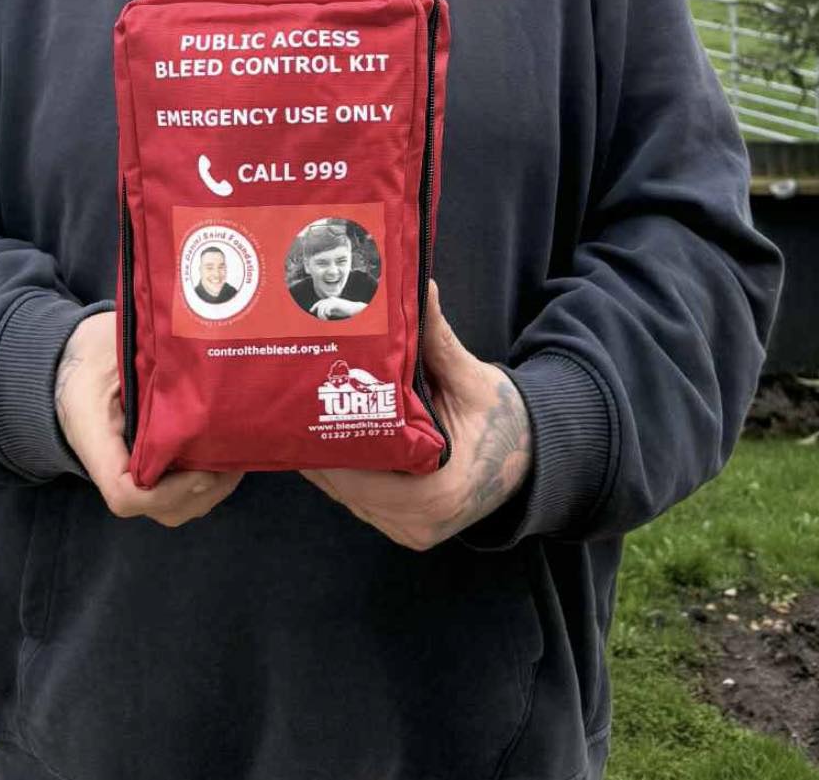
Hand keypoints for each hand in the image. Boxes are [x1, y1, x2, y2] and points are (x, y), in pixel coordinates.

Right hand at [55, 312, 242, 525]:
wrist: (73, 359)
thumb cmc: (93, 351)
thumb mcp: (111, 349)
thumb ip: (145, 368)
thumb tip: (195, 373)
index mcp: (94, 438)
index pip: (126, 494)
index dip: (168, 492)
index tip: (204, 468)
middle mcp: (110, 465)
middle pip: (159, 508)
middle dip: (201, 491)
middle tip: (233, 461)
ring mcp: (129, 471)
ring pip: (172, 507)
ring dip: (208, 491)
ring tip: (235, 458)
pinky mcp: (146, 466)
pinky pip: (174, 492)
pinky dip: (202, 483)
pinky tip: (224, 454)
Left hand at [301, 282, 531, 550]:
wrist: (529, 454)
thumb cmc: (502, 416)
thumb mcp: (471, 378)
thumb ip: (438, 339)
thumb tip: (422, 287)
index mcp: (438, 492)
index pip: (362, 476)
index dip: (328, 444)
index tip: (303, 410)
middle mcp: (420, 523)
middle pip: (347, 487)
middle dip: (319, 447)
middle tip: (289, 405)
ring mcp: (411, 531)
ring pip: (349, 496)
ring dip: (327, 460)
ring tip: (297, 417)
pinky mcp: (406, 527)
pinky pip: (362, 501)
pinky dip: (346, 471)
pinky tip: (324, 437)